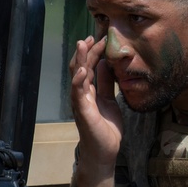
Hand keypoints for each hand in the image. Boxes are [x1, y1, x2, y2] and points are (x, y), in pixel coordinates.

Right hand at [70, 36, 122, 173]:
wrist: (104, 151)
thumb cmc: (106, 127)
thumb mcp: (110, 100)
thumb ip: (107, 83)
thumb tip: (107, 64)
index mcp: (89, 90)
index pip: (89, 65)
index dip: (93, 51)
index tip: (100, 37)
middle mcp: (82, 94)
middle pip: (80, 67)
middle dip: (85, 51)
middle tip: (92, 35)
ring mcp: (80, 102)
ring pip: (77, 76)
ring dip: (80, 59)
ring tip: (83, 44)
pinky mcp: (83, 112)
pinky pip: (78, 94)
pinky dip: (78, 81)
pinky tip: (81, 70)